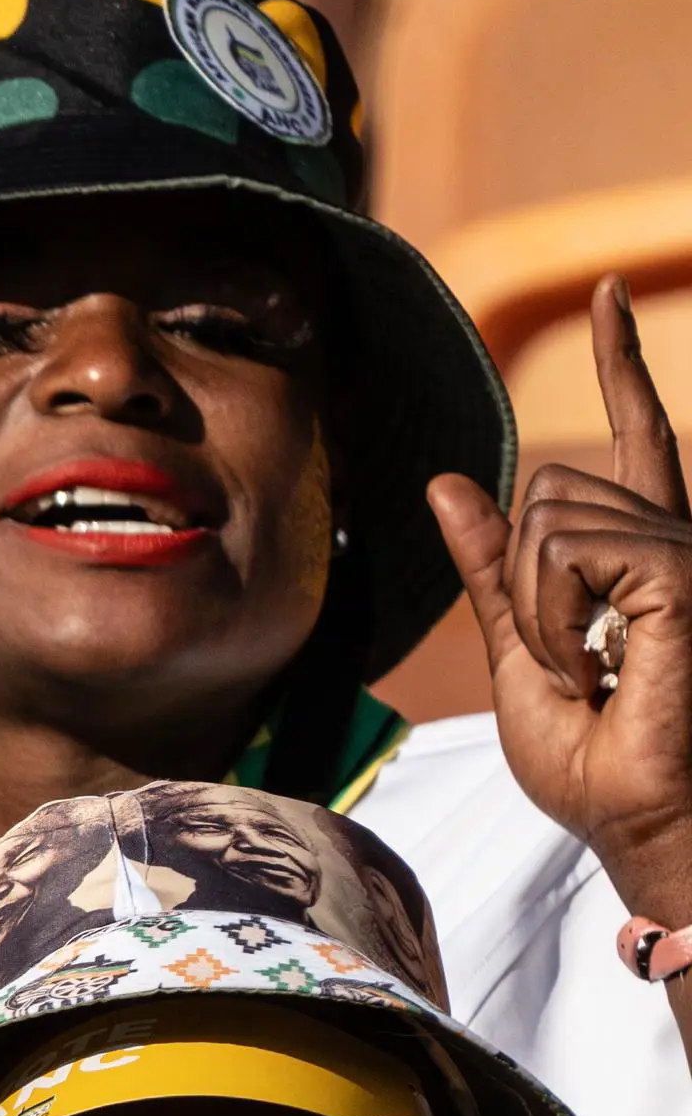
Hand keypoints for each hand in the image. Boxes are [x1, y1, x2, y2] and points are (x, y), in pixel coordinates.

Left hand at [434, 279, 691, 929]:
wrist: (648, 824)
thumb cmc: (601, 763)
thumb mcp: (522, 656)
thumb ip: (492, 570)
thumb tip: (449, 481)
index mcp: (647, 550)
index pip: (636, 436)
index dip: (621, 364)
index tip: (607, 291)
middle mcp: (680, 535)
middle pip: (548, 489)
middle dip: (524, 585)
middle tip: (570, 668)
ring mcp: (688, 549)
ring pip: (549, 518)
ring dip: (541, 615)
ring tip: (592, 675)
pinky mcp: (686, 571)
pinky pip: (571, 552)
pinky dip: (557, 620)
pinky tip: (600, 668)